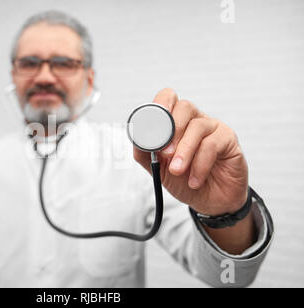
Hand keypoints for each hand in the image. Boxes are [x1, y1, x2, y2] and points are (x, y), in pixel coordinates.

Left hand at [133, 88, 248, 215]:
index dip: (160, 104)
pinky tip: (194, 180)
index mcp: (176, 122)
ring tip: (178, 171)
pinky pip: (212, 145)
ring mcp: (213, 128)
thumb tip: (136, 138)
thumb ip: (145, 152)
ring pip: (197, 127)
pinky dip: (200, 165)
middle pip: (184, 107)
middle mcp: (195, 120)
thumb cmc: (184, 180)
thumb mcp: (158, 168)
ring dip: (184, 151)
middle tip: (165, 154)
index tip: (151, 123)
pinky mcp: (228, 139)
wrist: (209, 202)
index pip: (168, 98)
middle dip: (171, 131)